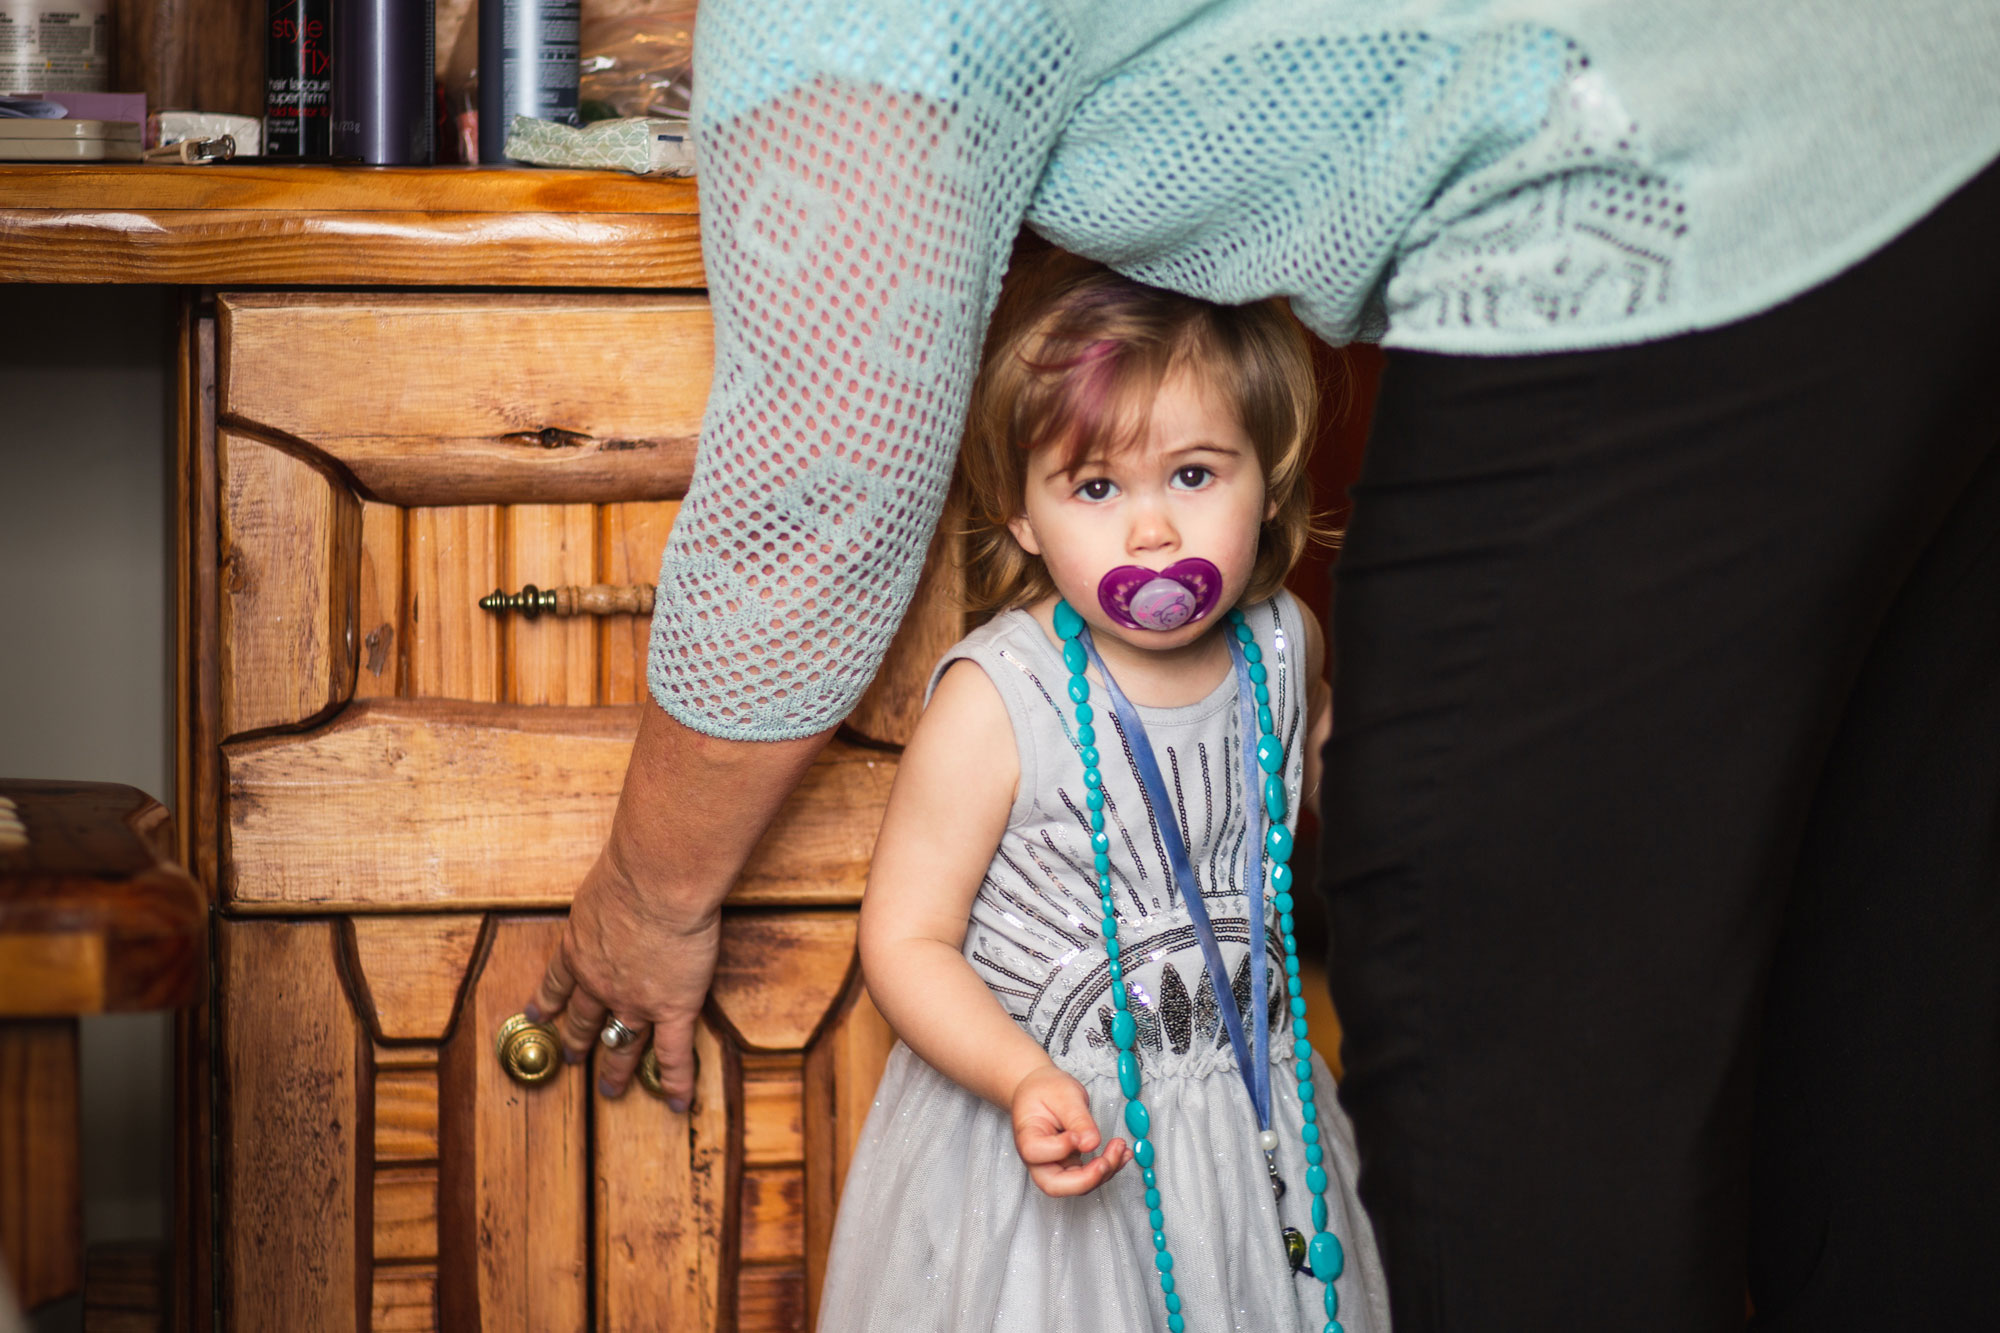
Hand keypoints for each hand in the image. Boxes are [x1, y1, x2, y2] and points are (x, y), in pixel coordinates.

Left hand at [527, 838, 717, 1109]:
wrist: (658, 882)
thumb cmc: (633, 869)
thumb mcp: (603, 882)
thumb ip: (608, 895)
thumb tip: (622, 877)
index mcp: (579, 949)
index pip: (557, 984)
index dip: (546, 1003)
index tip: (538, 1016)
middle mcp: (600, 983)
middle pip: (584, 1020)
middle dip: (576, 1041)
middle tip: (571, 1059)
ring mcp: (635, 1001)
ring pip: (621, 1043)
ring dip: (615, 1068)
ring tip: (611, 1089)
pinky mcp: (672, 1008)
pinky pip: (672, 1054)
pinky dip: (674, 1081)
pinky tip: (674, 1101)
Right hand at [1011, 1064, 1129, 1196]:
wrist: (1042, 1090)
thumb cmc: (1047, 1090)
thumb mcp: (1064, 1095)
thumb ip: (1077, 1119)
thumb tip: (1091, 1144)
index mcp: (1027, 1136)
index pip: (1036, 1153)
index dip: (1059, 1148)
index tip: (1077, 1134)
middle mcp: (1038, 1158)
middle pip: (1054, 1185)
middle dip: (1086, 1179)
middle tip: (1106, 1161)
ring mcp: (1054, 1165)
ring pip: (1076, 1185)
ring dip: (1103, 1172)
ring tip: (1120, 1147)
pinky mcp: (1070, 1165)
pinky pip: (1089, 1176)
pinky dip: (1109, 1168)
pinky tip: (1122, 1153)